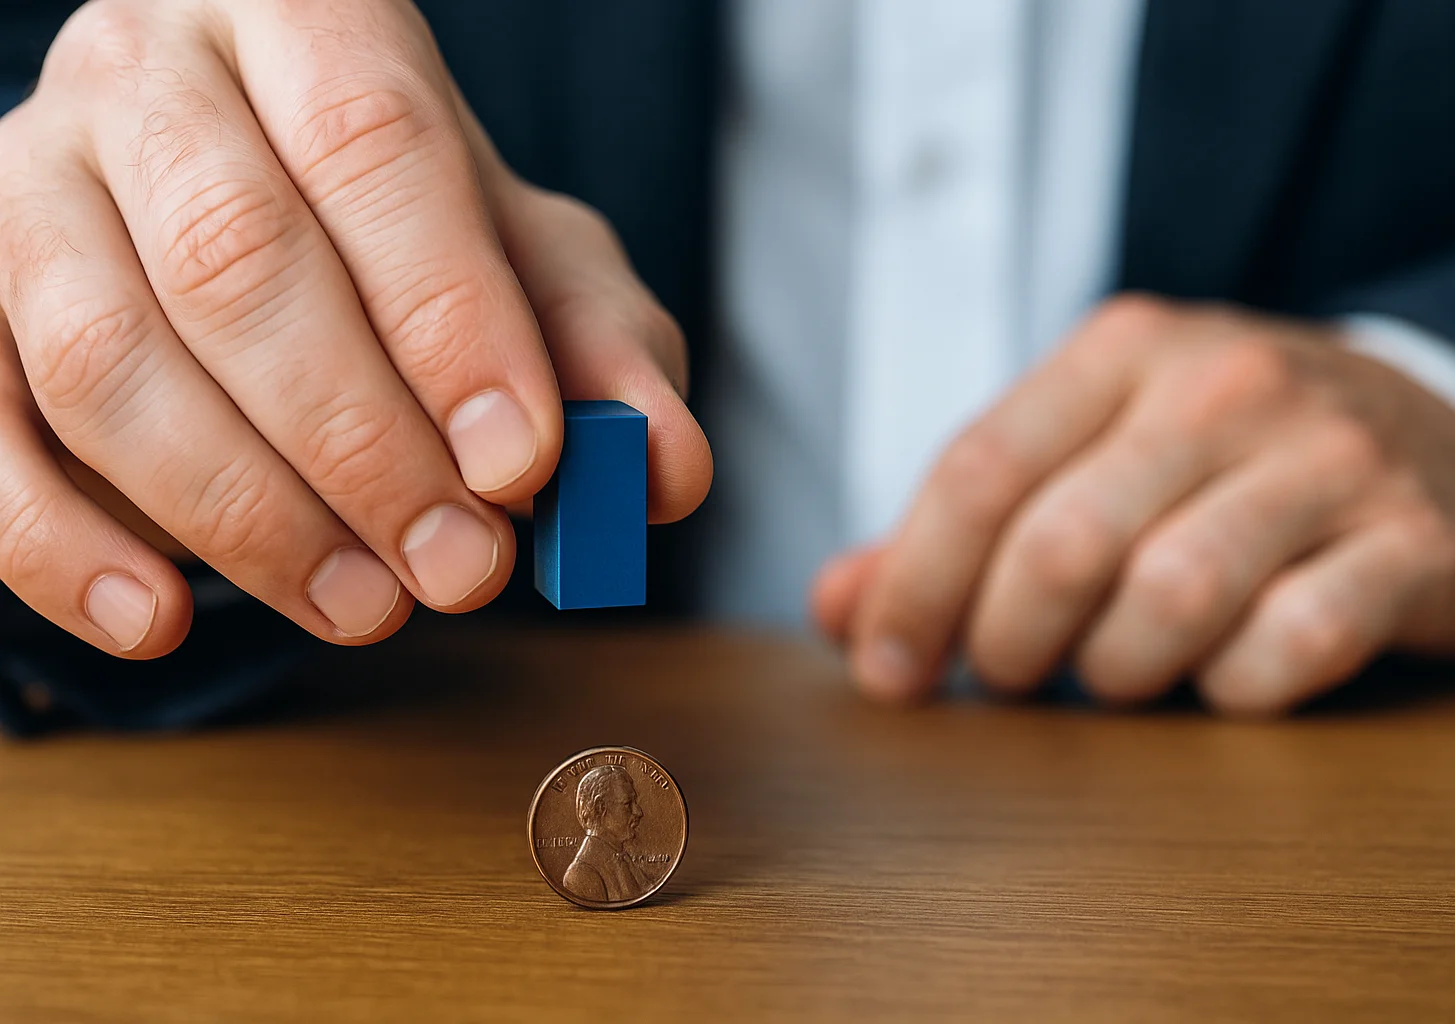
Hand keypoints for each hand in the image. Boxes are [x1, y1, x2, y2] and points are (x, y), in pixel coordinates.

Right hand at [0, 0, 710, 656]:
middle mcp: (153, 78)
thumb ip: (606, 351)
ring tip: (366, 607)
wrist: (255, 189)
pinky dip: (61, 545)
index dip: (450, 316)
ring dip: (245, 514)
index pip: (374, 145)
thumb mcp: (535, 264)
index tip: (524, 462)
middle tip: (463, 568)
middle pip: (237, 258)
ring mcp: (32, 182)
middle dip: (363, 445)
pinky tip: (163, 621)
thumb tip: (664, 471)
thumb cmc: (409, 231)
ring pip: (103, 356)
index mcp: (308, 19)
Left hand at [812, 295, 1454, 714]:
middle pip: (1061, 544)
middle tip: (1009, 677)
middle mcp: (1224, 385)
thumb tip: (835, 607)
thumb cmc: (1219, 457)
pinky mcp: (1413, 541)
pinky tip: (1224, 676)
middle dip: (1007, 643)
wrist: (1436, 427)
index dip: (913, 586)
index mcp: (1123, 351)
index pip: (980, 470)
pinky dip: (1234, 688)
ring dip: (1117, 671)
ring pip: (1170, 599)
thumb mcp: (1090, 451)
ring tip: (1115, 672)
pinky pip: (1291, 644)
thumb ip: (959, 528)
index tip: (886, 673)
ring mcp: (1328, 459)